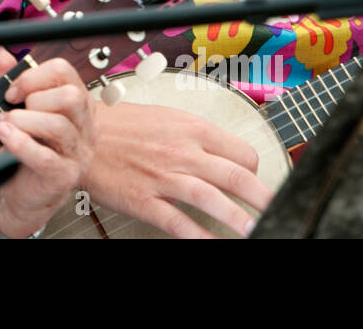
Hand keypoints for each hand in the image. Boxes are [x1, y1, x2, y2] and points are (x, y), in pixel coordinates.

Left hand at [0, 46, 97, 237]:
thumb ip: (2, 71)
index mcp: (77, 102)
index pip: (65, 72)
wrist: (16, 189)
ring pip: (59, 125)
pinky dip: (21, 144)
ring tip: (3, 125)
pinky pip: (47, 157)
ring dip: (22, 121)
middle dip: (33, 97)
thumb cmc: (21, 143)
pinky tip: (5, 138)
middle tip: (11, 109)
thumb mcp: (13, 102)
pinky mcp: (66, 177)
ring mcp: (79, 153)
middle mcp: (85, 126)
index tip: (11, 91)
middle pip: (70, 96)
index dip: (33, 76)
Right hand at [82, 100, 274, 237]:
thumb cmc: (120, 126)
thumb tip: (223, 152)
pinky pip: (180, 223)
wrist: (81, 136)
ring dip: (240, 220)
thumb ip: (195, 136)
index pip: (241, 153)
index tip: (261, 185)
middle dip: (265, 198)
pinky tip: (215, 244)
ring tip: (258, 232)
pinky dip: (200, 237)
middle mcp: (182, 152)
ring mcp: (164, 178)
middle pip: (236, 176)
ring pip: (213, 200)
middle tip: (282, 211)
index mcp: (190, 128)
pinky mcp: (145, 200)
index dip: (256, 172)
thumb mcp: (165, 118)